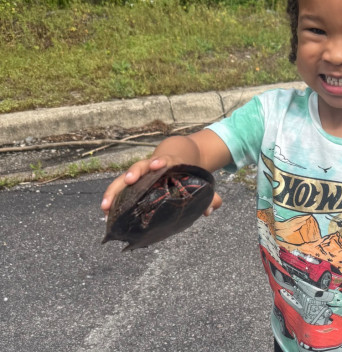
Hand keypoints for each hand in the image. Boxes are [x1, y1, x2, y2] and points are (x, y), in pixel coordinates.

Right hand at [100, 156, 221, 216]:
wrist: (177, 153)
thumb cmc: (187, 170)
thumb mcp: (199, 178)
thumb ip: (209, 194)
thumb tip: (212, 208)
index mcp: (169, 163)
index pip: (165, 160)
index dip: (161, 162)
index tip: (159, 164)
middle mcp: (151, 166)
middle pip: (140, 166)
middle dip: (134, 173)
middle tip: (129, 180)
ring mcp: (140, 173)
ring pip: (124, 178)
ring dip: (115, 191)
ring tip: (106, 206)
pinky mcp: (132, 182)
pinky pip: (119, 189)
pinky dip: (112, 199)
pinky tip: (105, 213)